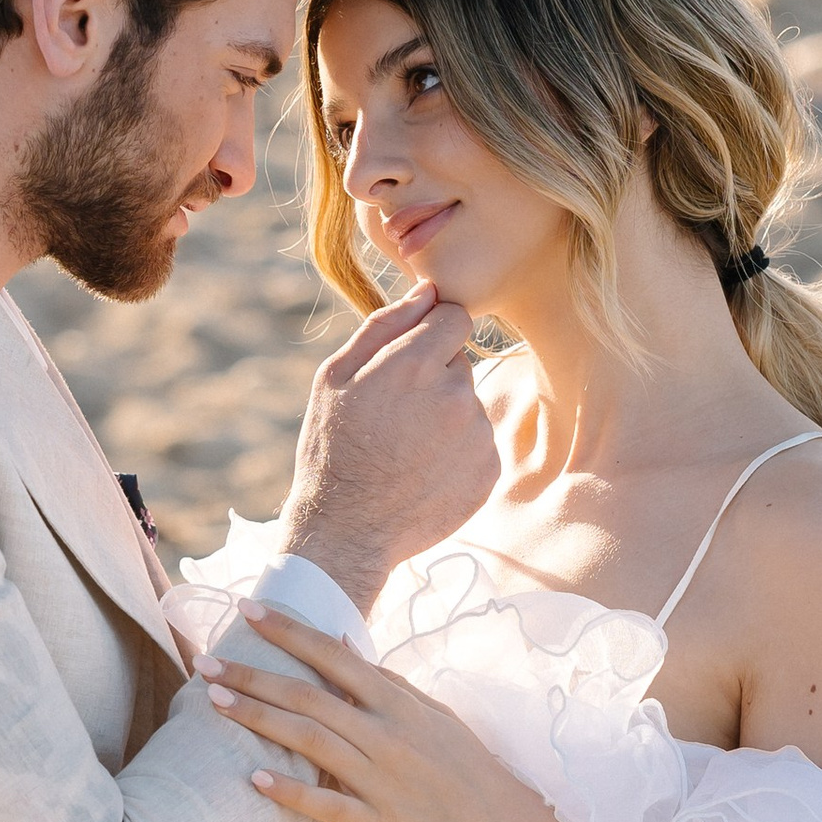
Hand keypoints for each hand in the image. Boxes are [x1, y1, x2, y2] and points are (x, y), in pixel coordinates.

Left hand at [206, 609, 555, 821]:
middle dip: (254, 675)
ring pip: (310, 742)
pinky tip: (253, 777)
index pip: (334, 657)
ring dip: (259, 719)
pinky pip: (326, 805)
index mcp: (400, 705)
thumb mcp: (437, 718)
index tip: (249, 610)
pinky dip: (290, 790)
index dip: (289, 632)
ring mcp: (382, 781)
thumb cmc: (471, 774)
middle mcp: (388, 736)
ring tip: (216, 703)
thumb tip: (343, 646)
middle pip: (309, 696)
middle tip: (206, 661)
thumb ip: (388, 685)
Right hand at [276, 287, 496, 614]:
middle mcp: (456, 394)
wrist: (348, 530)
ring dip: (444, 418)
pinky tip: (422, 472)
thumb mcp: (335, 378)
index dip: (431, 335)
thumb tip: (427, 291)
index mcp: (416, 362)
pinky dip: (456, 454)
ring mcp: (477, 435)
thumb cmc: (332, 448)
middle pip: (459, 363)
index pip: (455, 317)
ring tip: (405, 450)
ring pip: (468, 404)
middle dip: (432, 379)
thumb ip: (384, 327)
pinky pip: (478, 444)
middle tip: (395, 418)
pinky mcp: (489, 470)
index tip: (408, 364)